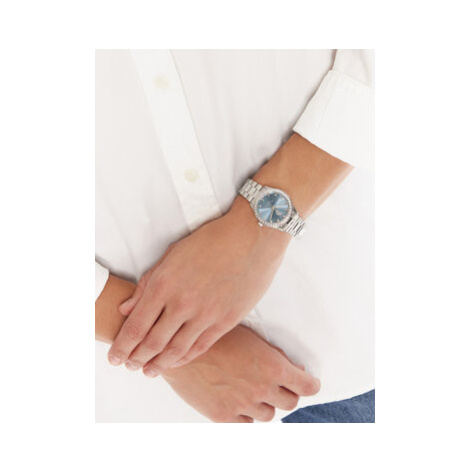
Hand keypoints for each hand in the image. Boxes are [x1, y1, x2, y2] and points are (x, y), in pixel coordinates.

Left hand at [108, 197, 289, 375]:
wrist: (252, 237)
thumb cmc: (211, 240)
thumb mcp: (172, 254)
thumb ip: (148, 283)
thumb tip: (126, 308)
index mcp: (164, 284)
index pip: (135, 326)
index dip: (122, 346)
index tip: (115, 357)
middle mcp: (182, 303)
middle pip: (152, 342)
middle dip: (136, 359)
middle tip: (129, 366)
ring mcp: (206, 314)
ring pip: (175, 349)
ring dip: (159, 364)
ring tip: (149, 371)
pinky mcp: (227, 320)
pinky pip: (201, 346)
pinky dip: (185, 358)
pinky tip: (175, 362)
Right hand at [162, 325, 320, 421]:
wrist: (179, 348)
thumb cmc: (214, 336)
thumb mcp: (250, 337)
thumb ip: (272, 355)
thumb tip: (290, 367)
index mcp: (272, 367)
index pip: (306, 386)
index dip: (309, 384)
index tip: (309, 383)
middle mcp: (261, 389)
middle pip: (290, 402)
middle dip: (288, 393)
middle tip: (281, 385)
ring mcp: (242, 404)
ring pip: (268, 415)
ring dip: (267, 404)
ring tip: (255, 391)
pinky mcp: (224, 416)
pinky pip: (246, 422)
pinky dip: (247, 413)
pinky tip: (240, 400)